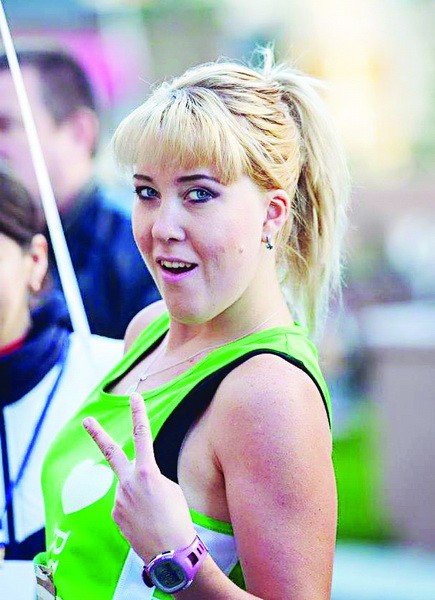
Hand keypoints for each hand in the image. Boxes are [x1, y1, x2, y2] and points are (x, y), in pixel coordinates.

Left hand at [83, 392, 196, 561]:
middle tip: (86, 420)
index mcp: (147, 471)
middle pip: (111, 452)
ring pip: (127, 488)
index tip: (134, 396)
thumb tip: (139, 479)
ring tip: (153, 513)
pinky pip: (124, 504)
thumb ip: (151, 477)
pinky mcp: (114, 515)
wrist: (172, 552)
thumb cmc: (177, 517)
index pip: (142, 435)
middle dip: (98, 434)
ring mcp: (118, 499)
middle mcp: (128, 482)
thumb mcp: (170, 488)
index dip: (138, 413)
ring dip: (138, 495)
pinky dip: (135, 510)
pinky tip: (145, 521)